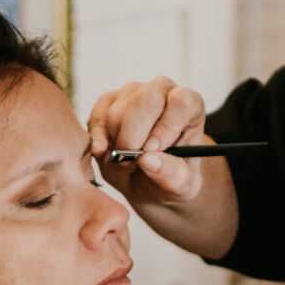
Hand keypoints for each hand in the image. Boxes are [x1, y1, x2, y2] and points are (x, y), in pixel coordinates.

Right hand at [85, 76, 237, 259]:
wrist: (157, 189)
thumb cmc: (177, 188)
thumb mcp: (183, 191)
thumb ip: (172, 176)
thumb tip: (149, 160)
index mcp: (189, 108)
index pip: (181, 102)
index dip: (165, 125)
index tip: (152, 152)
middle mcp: (163, 94)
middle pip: (146, 95)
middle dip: (135, 129)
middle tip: (129, 160)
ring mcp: (134, 97)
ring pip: (119, 102)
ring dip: (114, 135)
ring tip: (120, 163)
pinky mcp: (109, 107)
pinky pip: (97, 111)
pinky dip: (95, 132)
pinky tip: (100, 153)